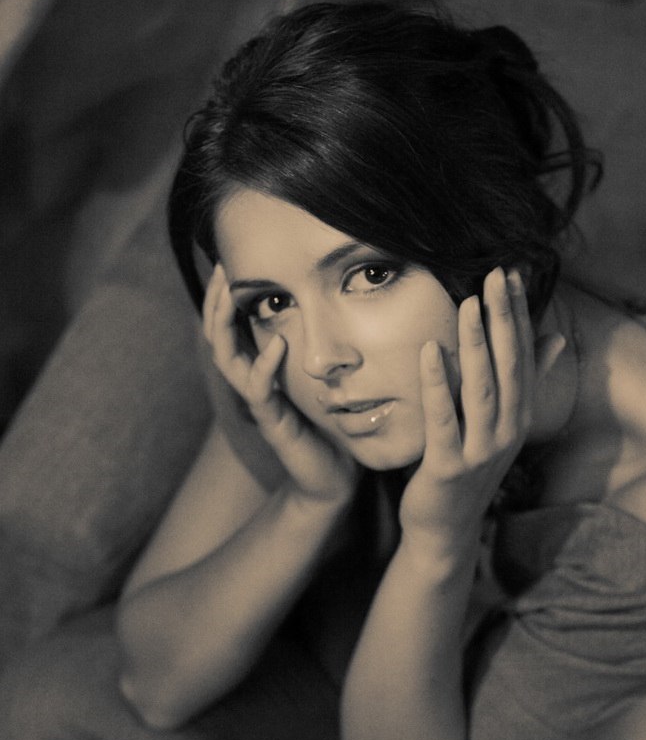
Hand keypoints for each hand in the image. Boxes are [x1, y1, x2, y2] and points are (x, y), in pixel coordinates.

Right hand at [204, 264, 358, 507]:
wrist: (333, 479)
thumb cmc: (329, 425)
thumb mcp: (320, 377)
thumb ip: (315, 346)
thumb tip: (327, 303)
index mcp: (259, 369)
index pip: (231, 324)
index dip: (225, 295)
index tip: (230, 260)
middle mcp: (252, 383)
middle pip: (218, 336)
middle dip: (217, 302)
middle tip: (223, 267)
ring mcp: (260, 405)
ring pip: (228, 360)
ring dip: (228, 326)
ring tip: (233, 294)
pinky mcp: (274, 425)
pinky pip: (260, 393)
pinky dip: (265, 368)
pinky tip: (277, 346)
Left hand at [399, 266, 561, 558]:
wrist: (446, 529)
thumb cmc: (468, 469)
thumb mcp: (501, 424)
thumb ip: (527, 381)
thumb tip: (555, 338)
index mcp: (519, 416)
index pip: (523, 356)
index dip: (518, 314)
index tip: (512, 273)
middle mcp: (507, 432)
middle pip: (508, 367)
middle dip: (502, 319)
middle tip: (495, 274)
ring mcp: (480, 452)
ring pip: (481, 390)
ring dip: (476, 344)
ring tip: (468, 303)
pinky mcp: (449, 467)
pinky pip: (443, 419)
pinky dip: (437, 383)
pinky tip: (430, 349)